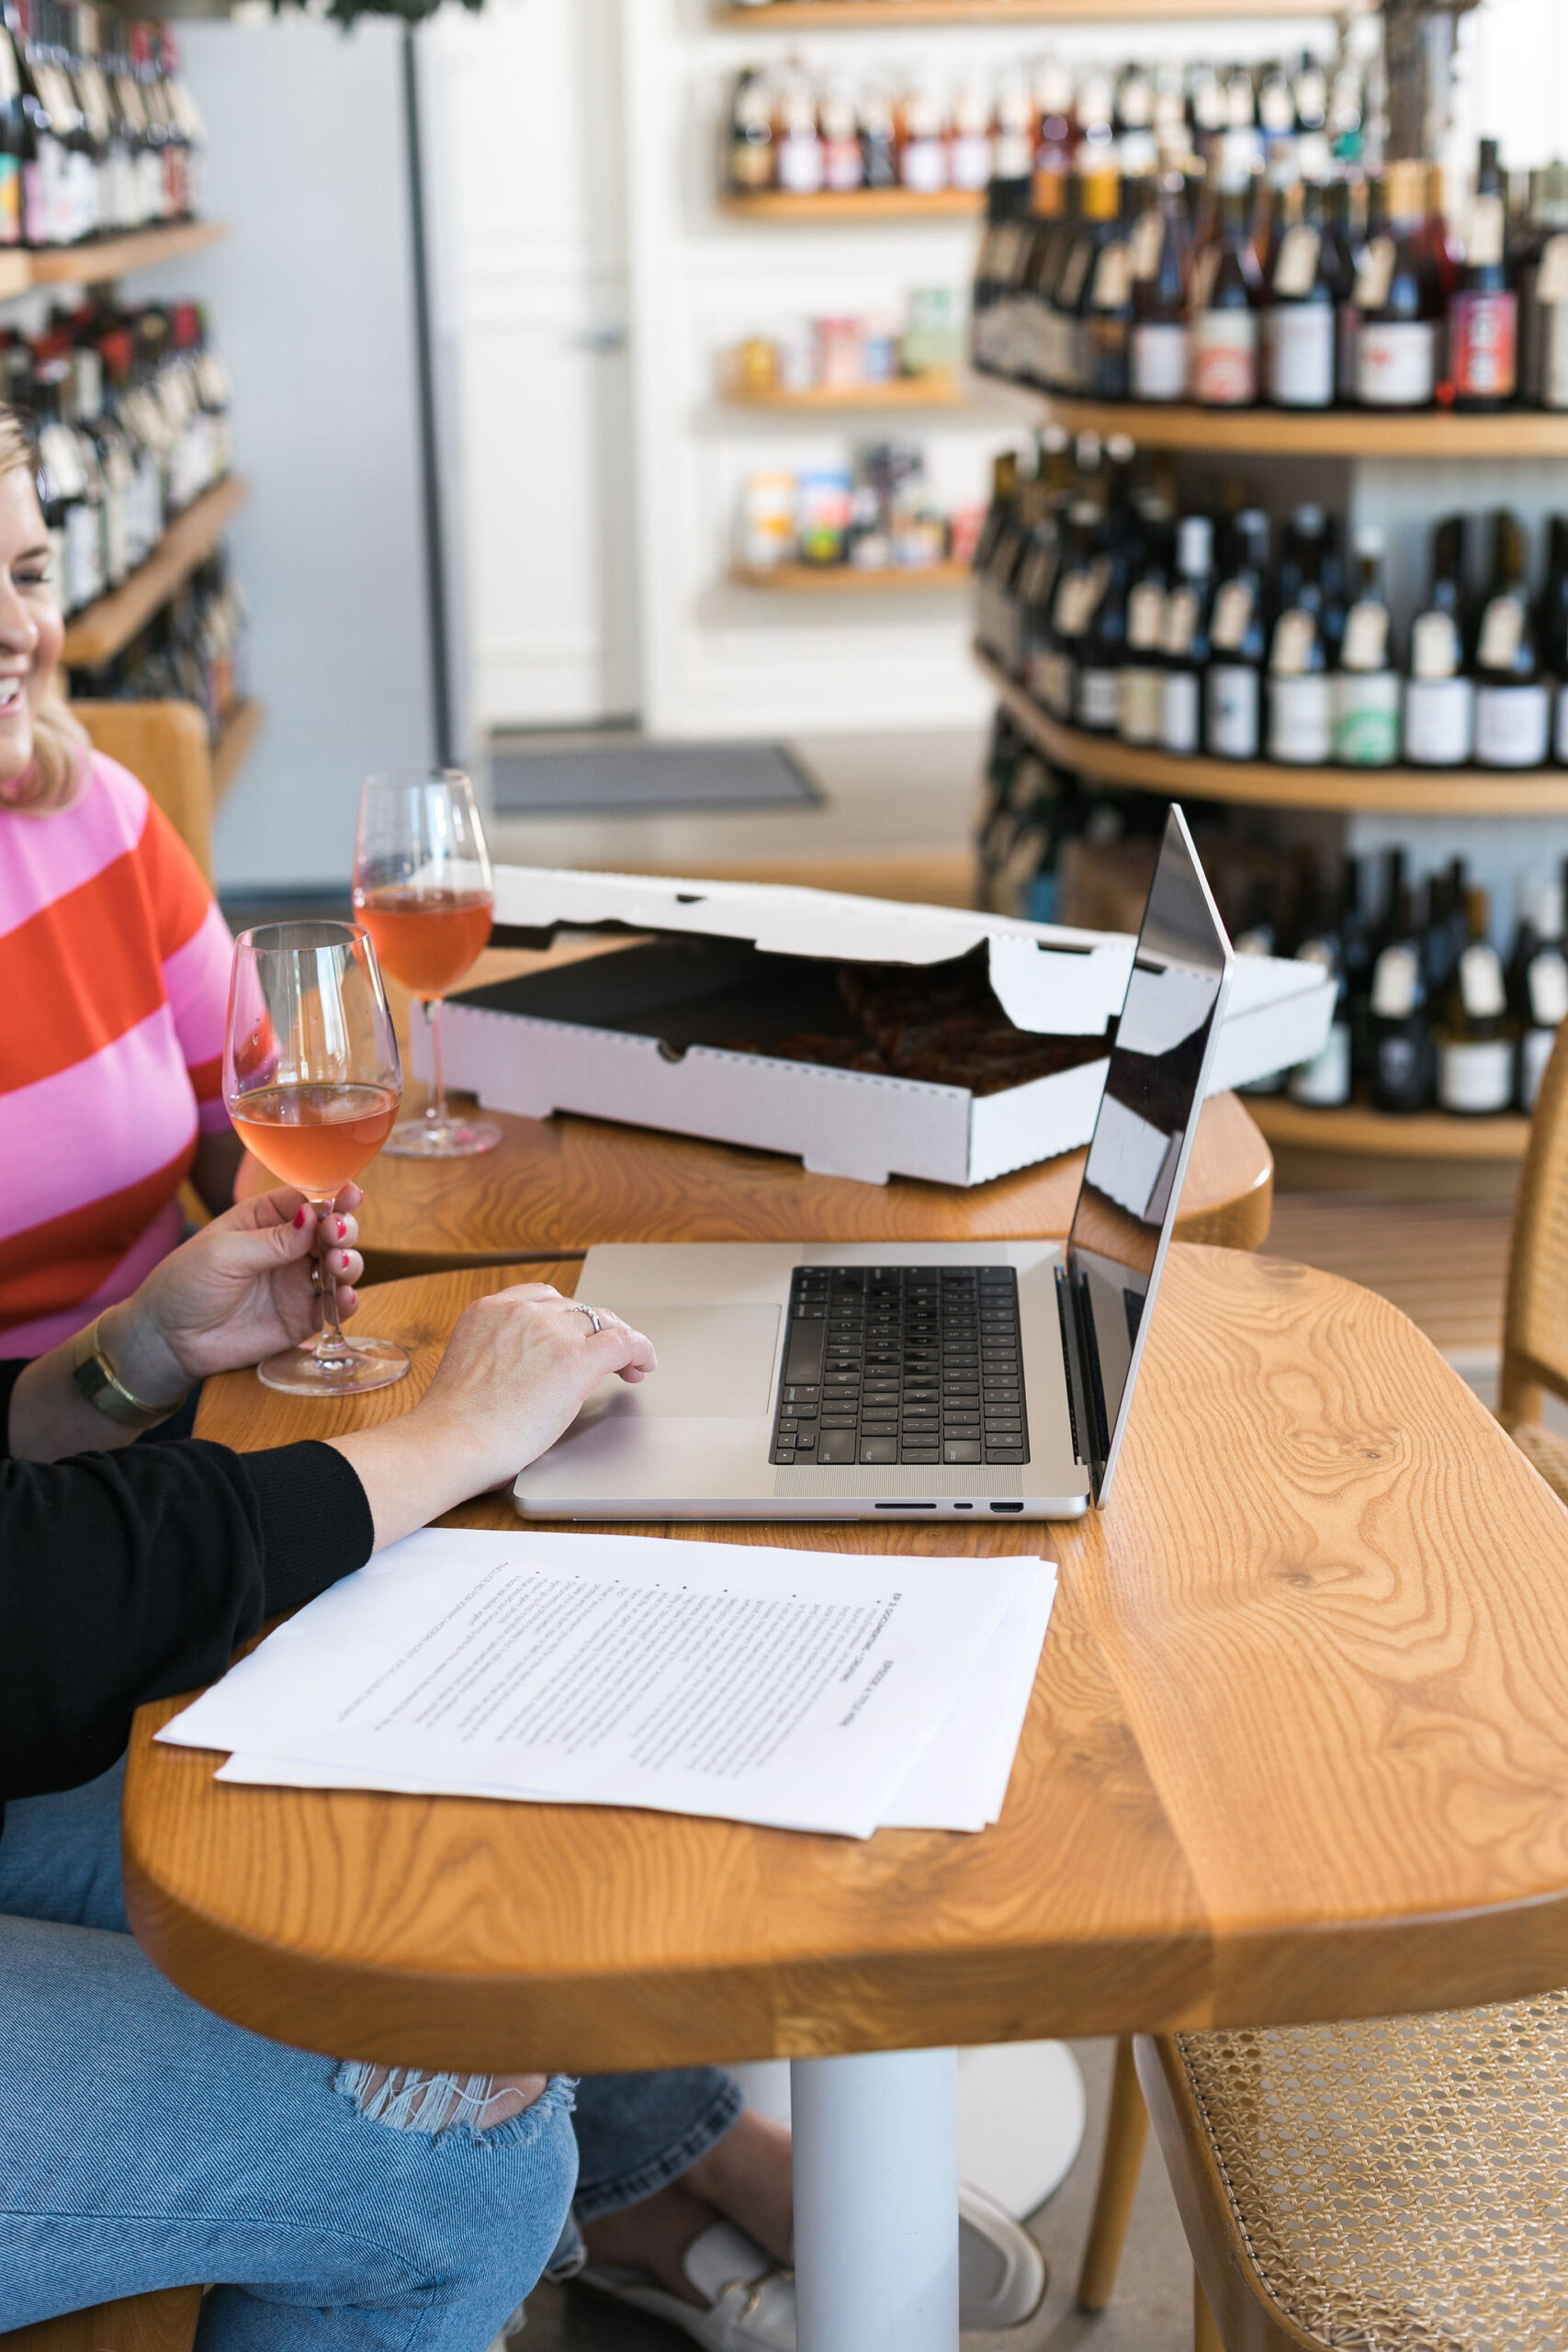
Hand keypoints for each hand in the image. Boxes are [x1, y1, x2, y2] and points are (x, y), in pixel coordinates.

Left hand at [101, 1185, 366, 1405]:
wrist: (167, 1340)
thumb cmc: (185, 1284)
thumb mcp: (224, 1253)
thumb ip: (273, 1239)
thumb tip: (314, 1216)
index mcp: (265, 1219)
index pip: (309, 1201)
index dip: (333, 1197)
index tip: (352, 1196)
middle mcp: (288, 1248)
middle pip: (331, 1231)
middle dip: (343, 1229)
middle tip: (336, 1235)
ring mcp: (297, 1283)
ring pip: (340, 1267)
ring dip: (349, 1262)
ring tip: (337, 1266)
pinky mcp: (302, 1317)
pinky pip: (334, 1307)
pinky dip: (347, 1302)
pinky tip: (346, 1298)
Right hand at [330, 1285, 656, 1547]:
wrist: (452, 1440)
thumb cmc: (452, 1424)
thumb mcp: (470, 1367)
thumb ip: (499, 1355)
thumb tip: (526, 1372)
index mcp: (489, 1310)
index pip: (542, 1298)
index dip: (566, 1318)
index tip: (575, 1335)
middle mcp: (521, 1310)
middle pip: (576, 1309)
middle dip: (594, 1331)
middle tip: (608, 1356)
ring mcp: (550, 1332)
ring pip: (602, 1322)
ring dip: (618, 1341)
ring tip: (629, 1364)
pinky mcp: (576, 1358)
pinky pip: (623, 1342)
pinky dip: (640, 1350)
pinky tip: (643, 1366)